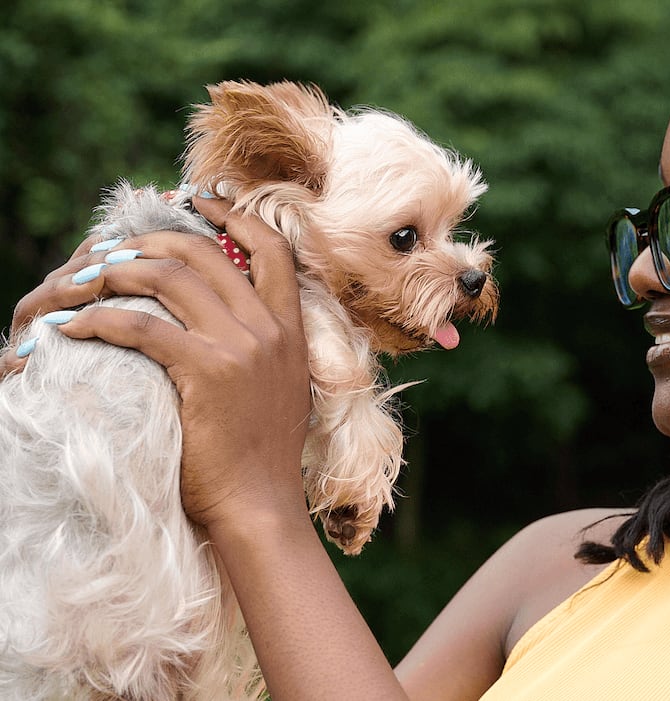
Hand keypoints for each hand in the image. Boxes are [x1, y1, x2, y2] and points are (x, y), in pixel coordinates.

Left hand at [8, 197, 311, 529]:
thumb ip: (266, 347)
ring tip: (85, 279)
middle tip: (116, 248)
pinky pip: (141, 327)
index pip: (273, 250)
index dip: (237, 217)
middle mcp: (269, 329)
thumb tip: (230, 321)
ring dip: (118, 271)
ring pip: (170, 279)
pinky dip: (98, 320)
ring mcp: (240, 348)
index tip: (204, 201)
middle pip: (206, 254)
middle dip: (153, 241)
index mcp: (291, 328)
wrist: (260, 502)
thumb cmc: (262, 455)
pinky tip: (72, 328)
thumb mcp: (282, 388)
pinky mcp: (205, 371)